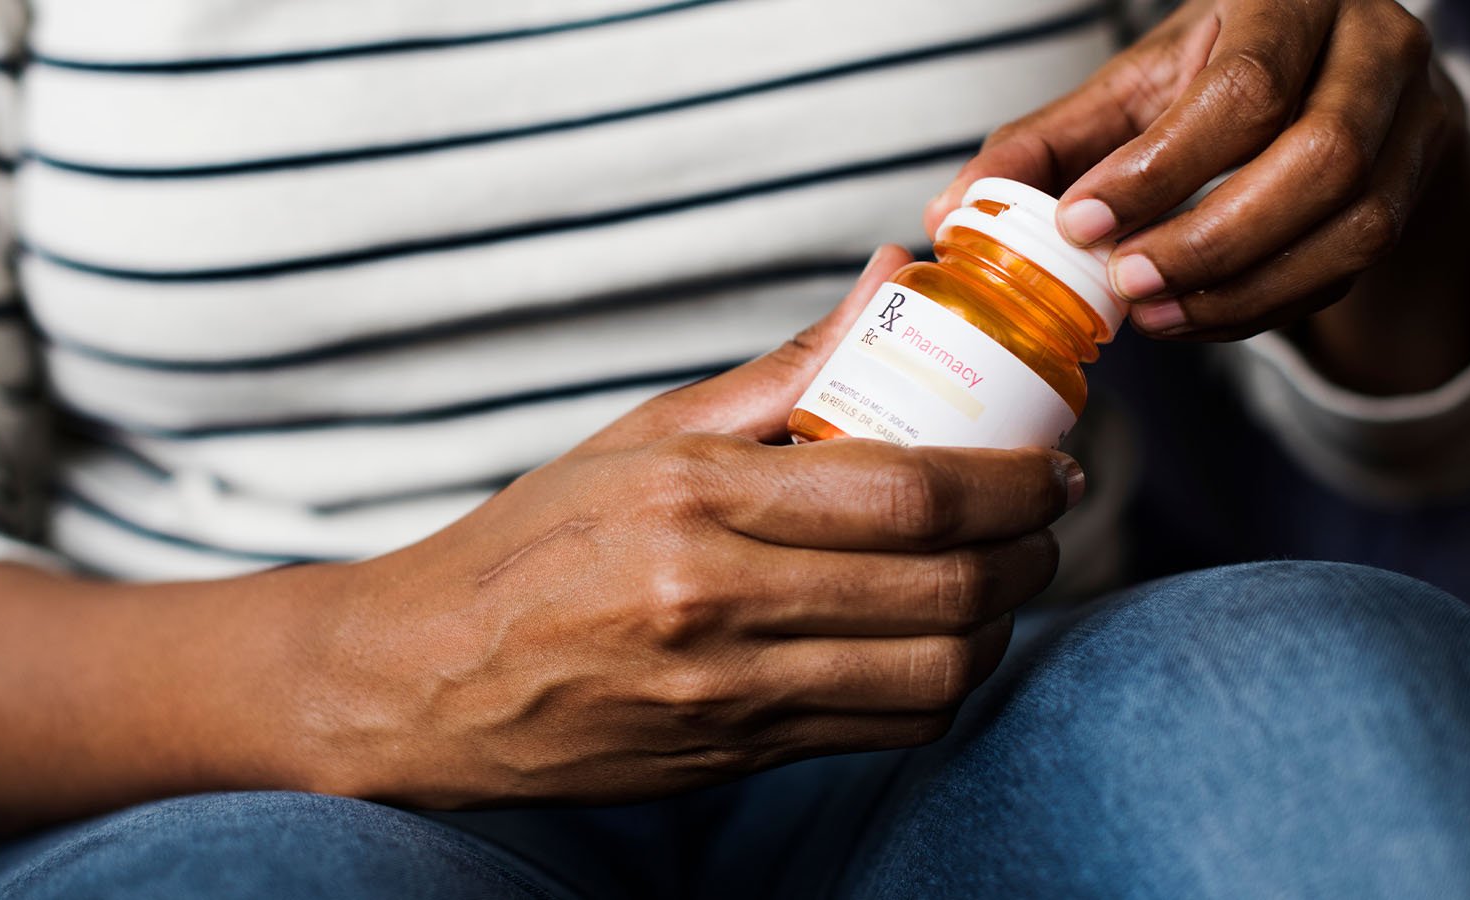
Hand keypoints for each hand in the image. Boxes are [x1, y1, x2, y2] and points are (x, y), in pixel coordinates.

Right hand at [0, 247, 1078, 833]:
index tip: (1048, 461)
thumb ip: (780, 374)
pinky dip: (938, 686)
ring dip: (997, 625)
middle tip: (1042, 519)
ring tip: (997, 580)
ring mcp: (725, 693)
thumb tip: (891, 282)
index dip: (1014, 478)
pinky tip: (931, 643)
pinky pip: (885, 732)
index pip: (912, 487)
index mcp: (690, 498)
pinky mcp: (731, 757)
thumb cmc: (531, 543)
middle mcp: (713, 600)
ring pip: (935, 671)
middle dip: (1030, 551)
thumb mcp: (641, 437)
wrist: (421, 680)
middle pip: (947, 585)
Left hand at [925, 0, 1469, 371]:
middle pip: (1319, 158)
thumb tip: (951, 211)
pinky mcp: (1415, 193)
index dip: (1159, 168)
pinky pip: (1350, 269)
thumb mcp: (1131, 92)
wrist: (1323, 87)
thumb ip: (1045, 145)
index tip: (1082, 222)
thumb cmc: (1214, 79)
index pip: (1242, 88)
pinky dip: (1265, 306)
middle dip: (1212, 237)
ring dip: (1242, 286)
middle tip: (1125, 280)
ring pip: (1353, 224)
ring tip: (1153, 312)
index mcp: (1289, 3)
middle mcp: (1372, 52)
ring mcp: (1412, 123)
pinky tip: (1194, 317)